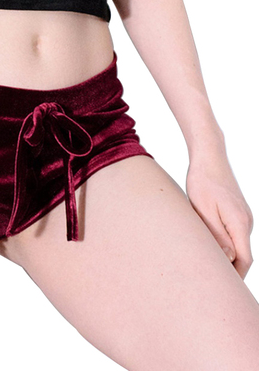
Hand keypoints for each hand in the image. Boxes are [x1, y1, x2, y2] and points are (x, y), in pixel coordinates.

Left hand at [186, 154, 253, 279]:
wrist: (209, 157)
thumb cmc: (202, 181)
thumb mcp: (203, 208)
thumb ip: (216, 233)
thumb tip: (228, 258)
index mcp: (239, 223)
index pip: (244, 259)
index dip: (234, 277)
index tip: (223, 291)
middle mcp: (246, 221)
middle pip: (244, 255)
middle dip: (231, 272)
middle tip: (213, 287)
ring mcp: (243, 216)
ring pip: (239, 245)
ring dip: (226, 258)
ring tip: (207, 271)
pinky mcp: (236, 211)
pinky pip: (234, 235)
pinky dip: (225, 246)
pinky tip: (210, 249)